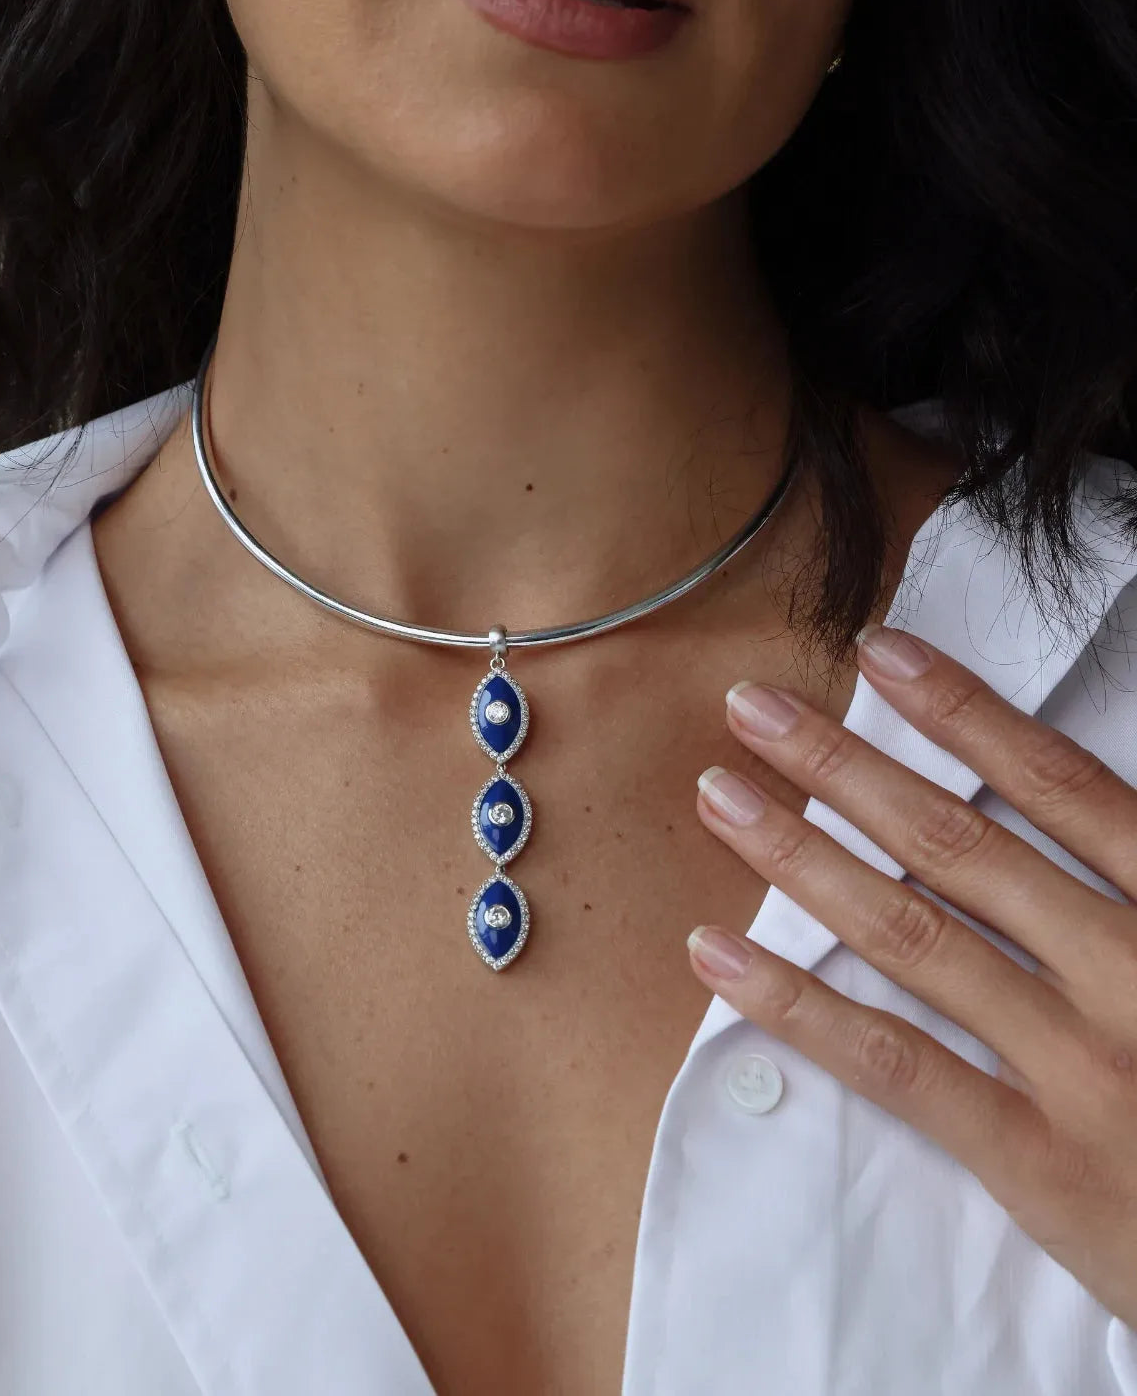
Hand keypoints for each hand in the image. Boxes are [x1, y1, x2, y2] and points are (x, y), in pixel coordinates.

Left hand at [688, 624, 1136, 1326]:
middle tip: (753, 710)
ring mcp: (1080, 1068)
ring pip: (913, 936)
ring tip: (721, 796)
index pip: (1059, 786)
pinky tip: (719, 954)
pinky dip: (799, 1007)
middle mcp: (1128, 974)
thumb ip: (1135, 876)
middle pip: (960, 846)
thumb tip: (1069, 795)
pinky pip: (898, 1065)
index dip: (962, 712)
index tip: (876, 653)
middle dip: (846, 768)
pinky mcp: (1039, 1160)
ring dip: (802, 857)